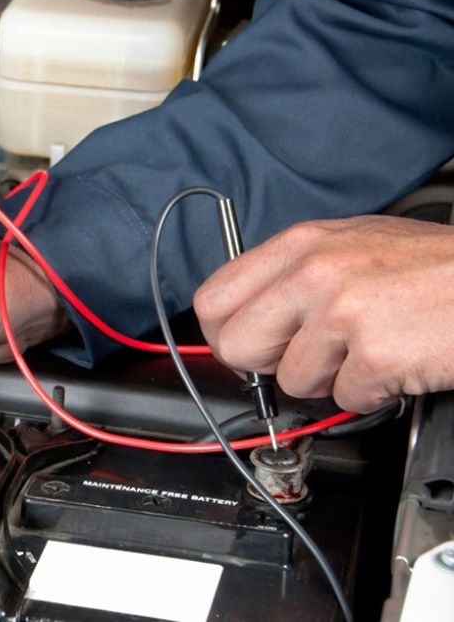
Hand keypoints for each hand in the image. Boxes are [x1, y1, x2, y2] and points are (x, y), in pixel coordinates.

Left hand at [194, 215, 453, 412]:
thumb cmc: (434, 267)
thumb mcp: (351, 245)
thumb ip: (292, 275)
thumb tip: (246, 317)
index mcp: (299, 244)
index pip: (213, 299)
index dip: (225, 333)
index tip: (247, 346)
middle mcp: (313, 273)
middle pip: (237, 347)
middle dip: (267, 365)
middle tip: (308, 356)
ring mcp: (343, 313)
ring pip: (291, 381)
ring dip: (330, 379)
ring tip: (369, 349)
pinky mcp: (376, 354)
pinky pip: (345, 398)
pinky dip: (372, 392)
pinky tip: (397, 361)